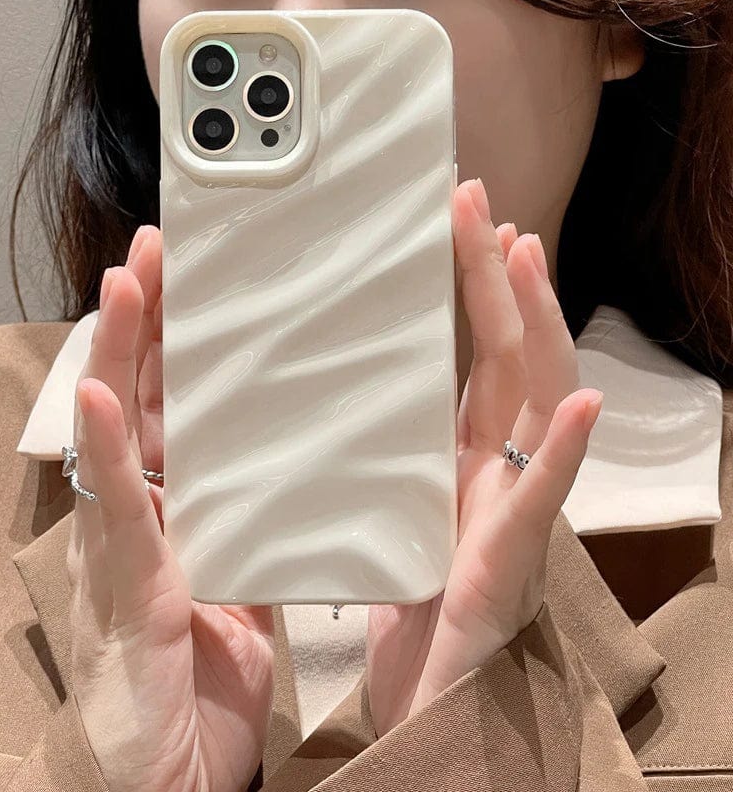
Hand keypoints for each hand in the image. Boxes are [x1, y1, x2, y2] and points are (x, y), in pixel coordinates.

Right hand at [66, 227, 274, 791]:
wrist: (172, 775)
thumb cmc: (202, 678)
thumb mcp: (243, 583)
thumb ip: (259, 529)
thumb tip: (294, 483)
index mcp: (182, 512)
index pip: (180, 413)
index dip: (183, 350)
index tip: (198, 288)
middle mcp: (146, 518)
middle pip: (144, 404)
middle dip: (150, 326)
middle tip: (162, 251)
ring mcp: (125, 550)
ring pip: (116, 438)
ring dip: (120, 359)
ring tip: (128, 284)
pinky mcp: (128, 594)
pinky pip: (116, 513)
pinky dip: (104, 454)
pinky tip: (99, 399)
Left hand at [366, 179, 602, 735]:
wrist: (417, 699)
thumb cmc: (395, 601)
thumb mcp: (379, 503)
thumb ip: (372, 449)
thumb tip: (324, 384)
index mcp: (454, 455)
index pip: (469, 357)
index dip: (466, 292)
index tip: (451, 225)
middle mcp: (490, 469)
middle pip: (504, 358)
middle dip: (493, 280)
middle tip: (474, 203)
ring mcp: (507, 509)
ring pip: (533, 404)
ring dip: (536, 328)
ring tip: (522, 256)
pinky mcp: (504, 564)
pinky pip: (541, 502)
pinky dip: (564, 453)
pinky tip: (579, 407)